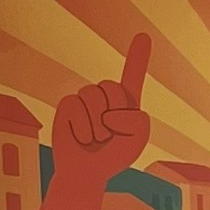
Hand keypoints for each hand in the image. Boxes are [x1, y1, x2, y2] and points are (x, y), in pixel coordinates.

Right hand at [49, 32, 152, 185]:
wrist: (85, 173)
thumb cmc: (113, 157)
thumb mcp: (137, 139)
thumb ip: (137, 120)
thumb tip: (109, 112)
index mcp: (126, 102)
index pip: (132, 75)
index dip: (137, 56)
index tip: (143, 35)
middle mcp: (105, 96)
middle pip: (112, 87)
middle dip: (113, 113)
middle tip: (108, 135)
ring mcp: (85, 99)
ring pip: (93, 96)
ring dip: (96, 126)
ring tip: (95, 139)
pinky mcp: (67, 105)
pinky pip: (76, 107)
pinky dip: (82, 128)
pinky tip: (80, 138)